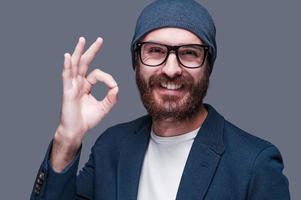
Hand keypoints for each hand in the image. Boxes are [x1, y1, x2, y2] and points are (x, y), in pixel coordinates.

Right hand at [51, 37, 117, 171]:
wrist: (76, 131)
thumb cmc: (87, 120)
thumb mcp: (104, 107)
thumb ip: (111, 97)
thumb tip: (117, 87)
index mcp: (86, 86)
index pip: (97, 74)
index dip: (108, 78)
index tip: (114, 87)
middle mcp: (78, 83)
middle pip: (85, 62)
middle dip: (92, 50)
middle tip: (100, 39)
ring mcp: (72, 86)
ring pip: (75, 65)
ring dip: (79, 51)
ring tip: (82, 40)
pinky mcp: (67, 91)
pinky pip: (66, 76)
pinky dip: (67, 66)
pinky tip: (68, 56)